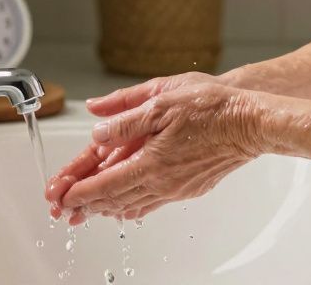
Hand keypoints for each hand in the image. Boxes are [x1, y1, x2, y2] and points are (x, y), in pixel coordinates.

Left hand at [44, 82, 261, 222]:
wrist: (250, 123)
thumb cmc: (212, 108)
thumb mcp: (161, 101)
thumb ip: (125, 116)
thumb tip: (98, 127)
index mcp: (151, 163)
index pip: (104, 186)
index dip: (79, 193)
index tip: (60, 198)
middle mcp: (162, 183)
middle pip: (115, 201)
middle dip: (87, 206)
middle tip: (65, 210)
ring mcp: (177, 189)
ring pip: (134, 205)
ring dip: (108, 208)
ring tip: (89, 210)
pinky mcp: (189, 188)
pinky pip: (153, 203)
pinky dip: (132, 205)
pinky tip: (128, 205)